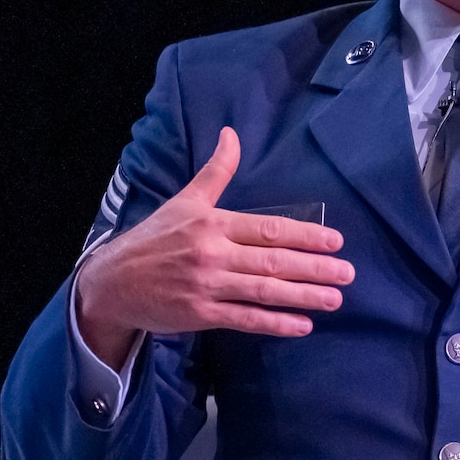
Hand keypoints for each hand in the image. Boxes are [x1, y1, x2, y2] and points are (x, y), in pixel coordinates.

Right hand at [74, 127, 352, 365]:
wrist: (111, 282)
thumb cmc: (154, 239)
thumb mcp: (185, 200)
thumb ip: (216, 171)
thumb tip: (232, 133)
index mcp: (212, 223)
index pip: (268, 229)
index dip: (304, 235)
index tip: (335, 241)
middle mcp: (212, 253)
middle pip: (272, 261)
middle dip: (314, 268)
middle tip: (347, 273)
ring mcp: (206, 286)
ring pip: (263, 291)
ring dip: (303, 296)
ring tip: (335, 300)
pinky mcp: (199, 314)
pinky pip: (244, 319)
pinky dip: (275, 323)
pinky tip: (303, 326)